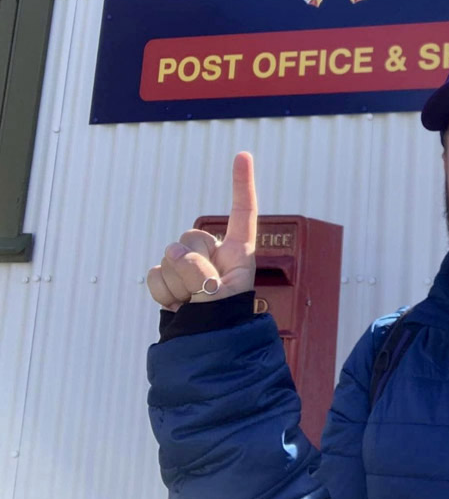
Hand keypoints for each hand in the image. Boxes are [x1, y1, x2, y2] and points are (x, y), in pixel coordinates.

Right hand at [147, 152, 257, 310]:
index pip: (242, 212)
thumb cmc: (222, 320)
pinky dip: (164, 293)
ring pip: (170, 257)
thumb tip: (175, 256)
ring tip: (194, 302)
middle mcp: (212, 252)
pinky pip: (155, 275)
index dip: (242, 183)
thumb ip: (201, 274)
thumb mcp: (221, 296)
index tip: (243, 155)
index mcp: (238, 251)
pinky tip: (178, 305)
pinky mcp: (167, 276)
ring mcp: (187, 263)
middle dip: (196, 266)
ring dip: (180, 285)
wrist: (202, 344)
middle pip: (193, 238)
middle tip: (206, 291)